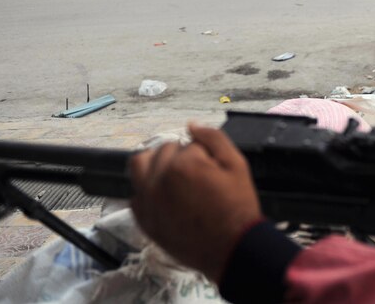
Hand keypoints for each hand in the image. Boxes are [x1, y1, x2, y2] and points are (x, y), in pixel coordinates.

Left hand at [130, 123, 261, 281]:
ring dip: (155, 164)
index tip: (214, 170)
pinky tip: (168, 198)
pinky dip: (149, 190)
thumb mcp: (237, 165)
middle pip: (164, 150)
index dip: (206, 154)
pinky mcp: (144, 219)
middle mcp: (159, 180)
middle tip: (199, 175)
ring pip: (139, 165)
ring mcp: (148, 200)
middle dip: (181, 156)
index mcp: (183, 164)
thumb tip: (191, 125)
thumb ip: (214, 138)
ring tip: (174, 176)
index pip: (189, 143)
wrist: (231, 247)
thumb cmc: (238, 206)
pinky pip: (136, 193)